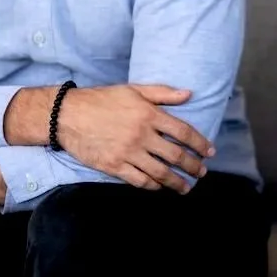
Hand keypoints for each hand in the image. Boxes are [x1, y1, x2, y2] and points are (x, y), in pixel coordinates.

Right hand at [56, 84, 213, 192]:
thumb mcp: (133, 90)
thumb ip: (163, 93)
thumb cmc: (101, 99)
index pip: (184, 132)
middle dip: (193, 166)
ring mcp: (128, 152)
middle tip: (202, 172)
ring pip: (160, 173)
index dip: (200, 144)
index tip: (210, 152)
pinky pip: (139, 181)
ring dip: (177, 182)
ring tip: (186, 187)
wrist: (67, 115)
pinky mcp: (113, 166)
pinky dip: (152, 186)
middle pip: (176, 155)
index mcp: (149, 114)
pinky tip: (159, 187)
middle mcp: (142, 135)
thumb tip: (189, 94)